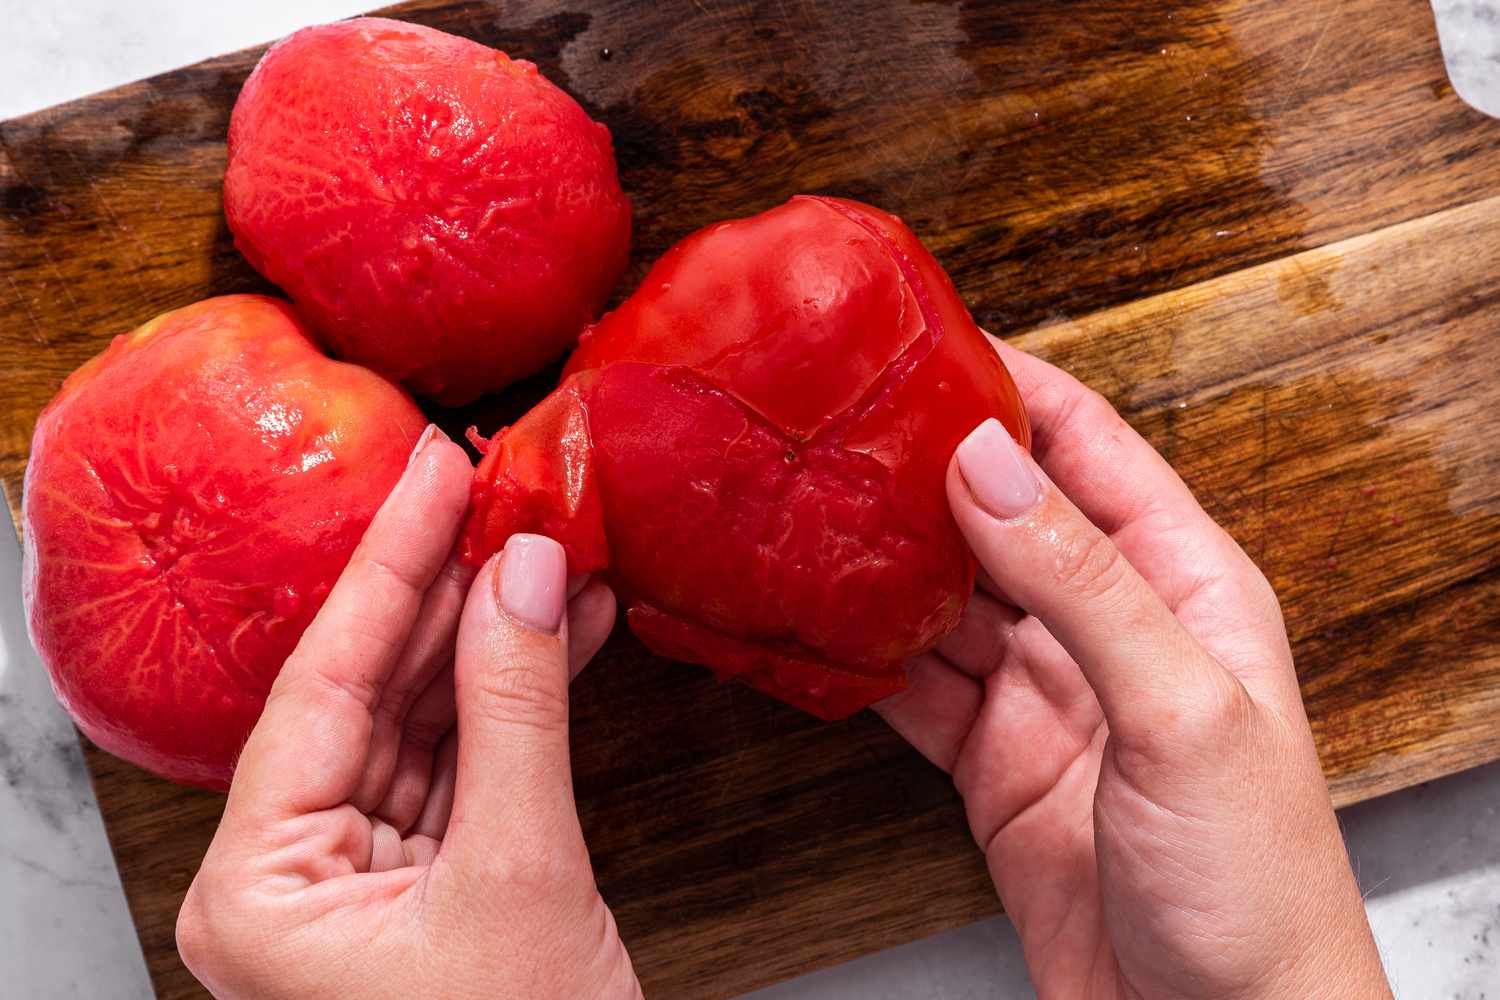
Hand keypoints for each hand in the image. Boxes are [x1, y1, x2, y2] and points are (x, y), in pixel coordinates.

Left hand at [176, 426, 640, 998]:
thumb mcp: (519, 872)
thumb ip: (517, 710)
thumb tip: (523, 572)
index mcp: (257, 888)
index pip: (323, 681)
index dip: (390, 564)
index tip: (434, 472)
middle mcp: (287, 881)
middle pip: (371, 693)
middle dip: (447, 592)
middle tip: (497, 493)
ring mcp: (353, 885)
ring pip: (423, 724)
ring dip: (493, 641)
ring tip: (548, 553)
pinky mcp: (420, 887)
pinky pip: (460, 767)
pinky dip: (514, 704)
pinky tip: (561, 634)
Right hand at [878, 341, 1390, 998]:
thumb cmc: (1255, 887)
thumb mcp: (1181, 713)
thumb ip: (1083, 584)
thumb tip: (991, 467)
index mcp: (1181, 586)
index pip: (1089, 448)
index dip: (1010, 391)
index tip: (925, 347)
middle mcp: (1108, 626)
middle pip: (1001, 514)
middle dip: (923, 468)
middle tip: (837, 426)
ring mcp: (1046, 695)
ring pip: (945, 598)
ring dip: (882, 560)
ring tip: (809, 509)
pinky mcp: (994, 761)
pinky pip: (914, 686)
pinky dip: (863, 658)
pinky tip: (819, 625)